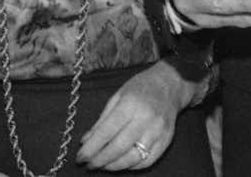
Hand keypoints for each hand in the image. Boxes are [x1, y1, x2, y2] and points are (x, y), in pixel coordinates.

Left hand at [77, 61, 198, 169]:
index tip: (80, 157)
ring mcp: (158, 131)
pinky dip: (131, 166)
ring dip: (114, 166)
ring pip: (132, 158)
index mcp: (130, 104)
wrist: (170, 84)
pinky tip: (121, 163)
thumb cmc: (141, 87)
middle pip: (118, 148)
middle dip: (99, 160)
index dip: (91, 148)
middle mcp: (146, 119)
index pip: (106, 132)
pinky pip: (147, 161)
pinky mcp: (166, 140)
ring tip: (103, 165)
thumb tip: (86, 141)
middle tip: (89, 164)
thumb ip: (102, 120)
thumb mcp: (117, 96)